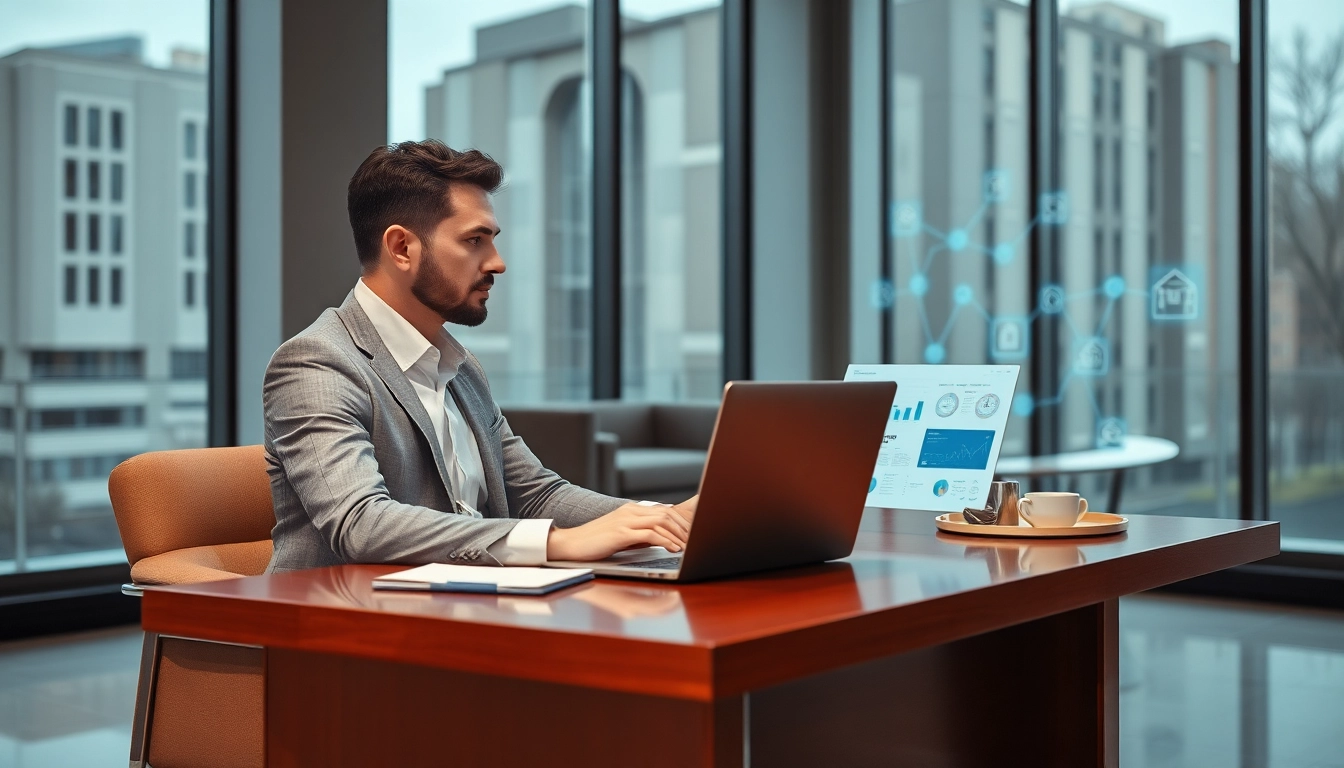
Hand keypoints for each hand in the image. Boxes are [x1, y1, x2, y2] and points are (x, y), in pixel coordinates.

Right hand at [547, 498, 695, 560]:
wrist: (571, 543)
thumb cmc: (596, 541)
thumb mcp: (623, 535)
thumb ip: (641, 535)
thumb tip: (661, 540)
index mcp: (631, 510)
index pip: (664, 510)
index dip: (681, 522)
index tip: (693, 534)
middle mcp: (630, 511)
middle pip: (666, 514)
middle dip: (684, 527)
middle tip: (696, 540)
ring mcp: (626, 520)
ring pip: (661, 521)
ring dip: (678, 535)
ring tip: (687, 546)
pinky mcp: (621, 533)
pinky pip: (650, 534)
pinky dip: (665, 541)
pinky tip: (673, 549)